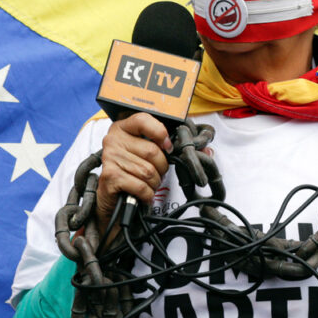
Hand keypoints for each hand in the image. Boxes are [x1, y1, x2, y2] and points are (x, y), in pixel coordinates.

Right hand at [95, 113, 170, 235]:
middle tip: (154, 173)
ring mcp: (110, 158)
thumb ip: (170, 148)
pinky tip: (142, 193)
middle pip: (152, 151)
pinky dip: (147, 194)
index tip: (167, 147)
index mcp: (122, 128)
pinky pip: (141, 186)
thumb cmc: (132, 172)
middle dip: (161, 168)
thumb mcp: (147, 154)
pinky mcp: (110, 177)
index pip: (143, 120)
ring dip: (154, 183)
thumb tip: (207, 152)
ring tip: (146, 184)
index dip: (161, 134)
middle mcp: (113, 140)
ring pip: (149, 172)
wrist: (112, 197)